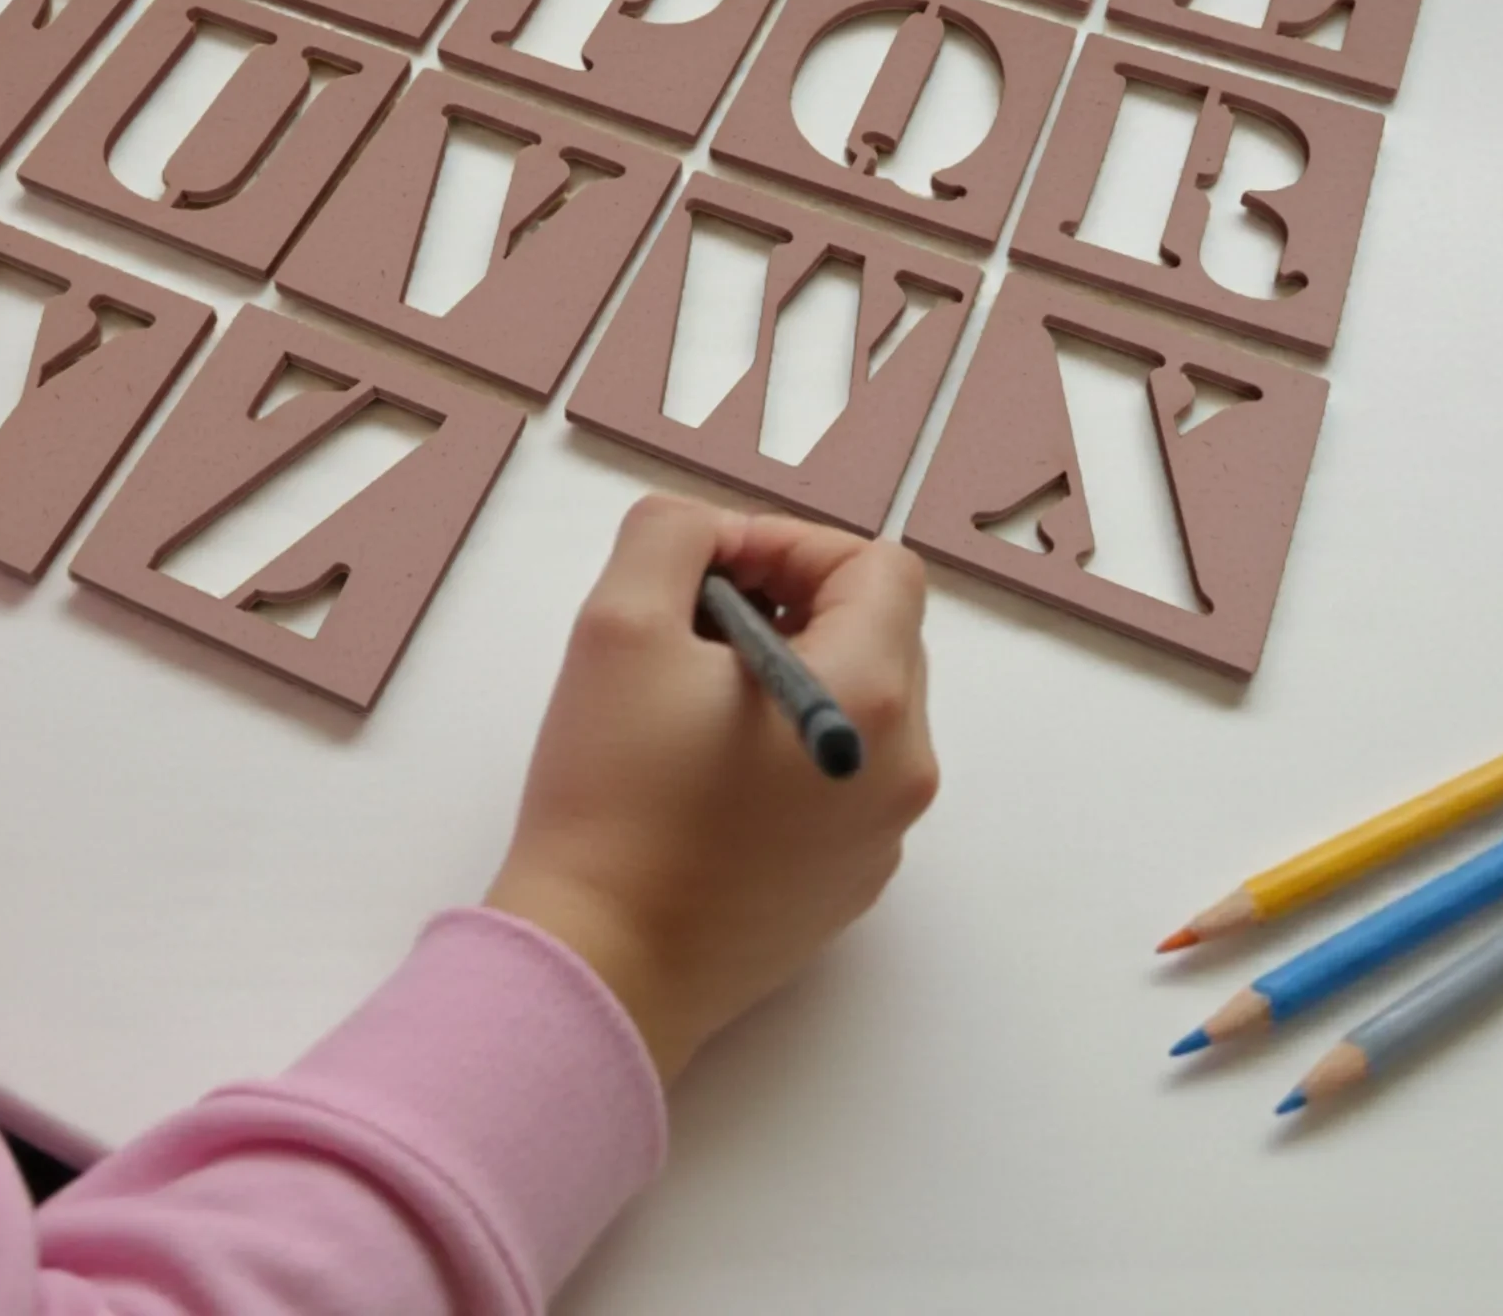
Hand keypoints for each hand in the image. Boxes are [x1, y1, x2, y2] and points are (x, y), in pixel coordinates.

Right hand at [485, 493, 938, 1080]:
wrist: (599, 967)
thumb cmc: (612, 795)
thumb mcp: (621, 622)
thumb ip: (674, 534)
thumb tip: (712, 535)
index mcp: (873, 696)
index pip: (878, 567)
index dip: (792, 545)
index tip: (711, 574)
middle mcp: (903, 768)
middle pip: (876, 633)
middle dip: (789, 605)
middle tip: (693, 628)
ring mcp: (881, 837)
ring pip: (858, 706)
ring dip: (784, 674)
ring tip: (689, 701)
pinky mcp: (846, 887)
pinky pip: (839, 779)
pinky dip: (786, 749)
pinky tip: (701, 775)